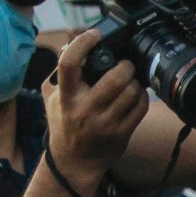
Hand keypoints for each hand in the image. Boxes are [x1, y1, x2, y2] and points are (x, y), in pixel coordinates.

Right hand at [44, 27, 146, 187]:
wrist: (74, 162)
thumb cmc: (64, 123)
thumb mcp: (54, 96)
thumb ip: (61, 69)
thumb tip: (73, 37)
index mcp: (65, 96)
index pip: (69, 63)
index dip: (83, 43)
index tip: (94, 34)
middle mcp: (85, 109)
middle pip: (113, 78)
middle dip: (125, 66)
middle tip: (125, 64)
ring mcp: (105, 123)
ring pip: (130, 93)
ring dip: (135, 82)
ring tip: (131, 80)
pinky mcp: (121, 133)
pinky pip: (140, 108)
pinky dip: (142, 96)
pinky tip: (137, 94)